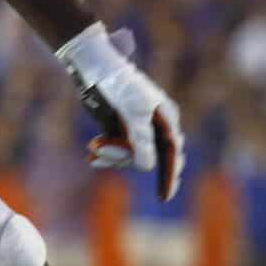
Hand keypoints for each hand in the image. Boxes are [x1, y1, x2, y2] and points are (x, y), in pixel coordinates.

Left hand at [55, 23, 185, 200]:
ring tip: (94, 146)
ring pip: (130, 155)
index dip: (170, 175)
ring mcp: (137, 128)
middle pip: (151, 156)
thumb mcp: (132, 114)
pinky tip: (93, 152)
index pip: (172, 152)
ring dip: (112, 154)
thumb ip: (141, 141)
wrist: (93, 68)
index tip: (164, 197)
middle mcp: (155, 125)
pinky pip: (118, 150)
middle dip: (128, 159)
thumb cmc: (118, 86)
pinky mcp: (120, 129)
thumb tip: (149, 168)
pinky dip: (105, 153)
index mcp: (166, 117)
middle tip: (107, 155)